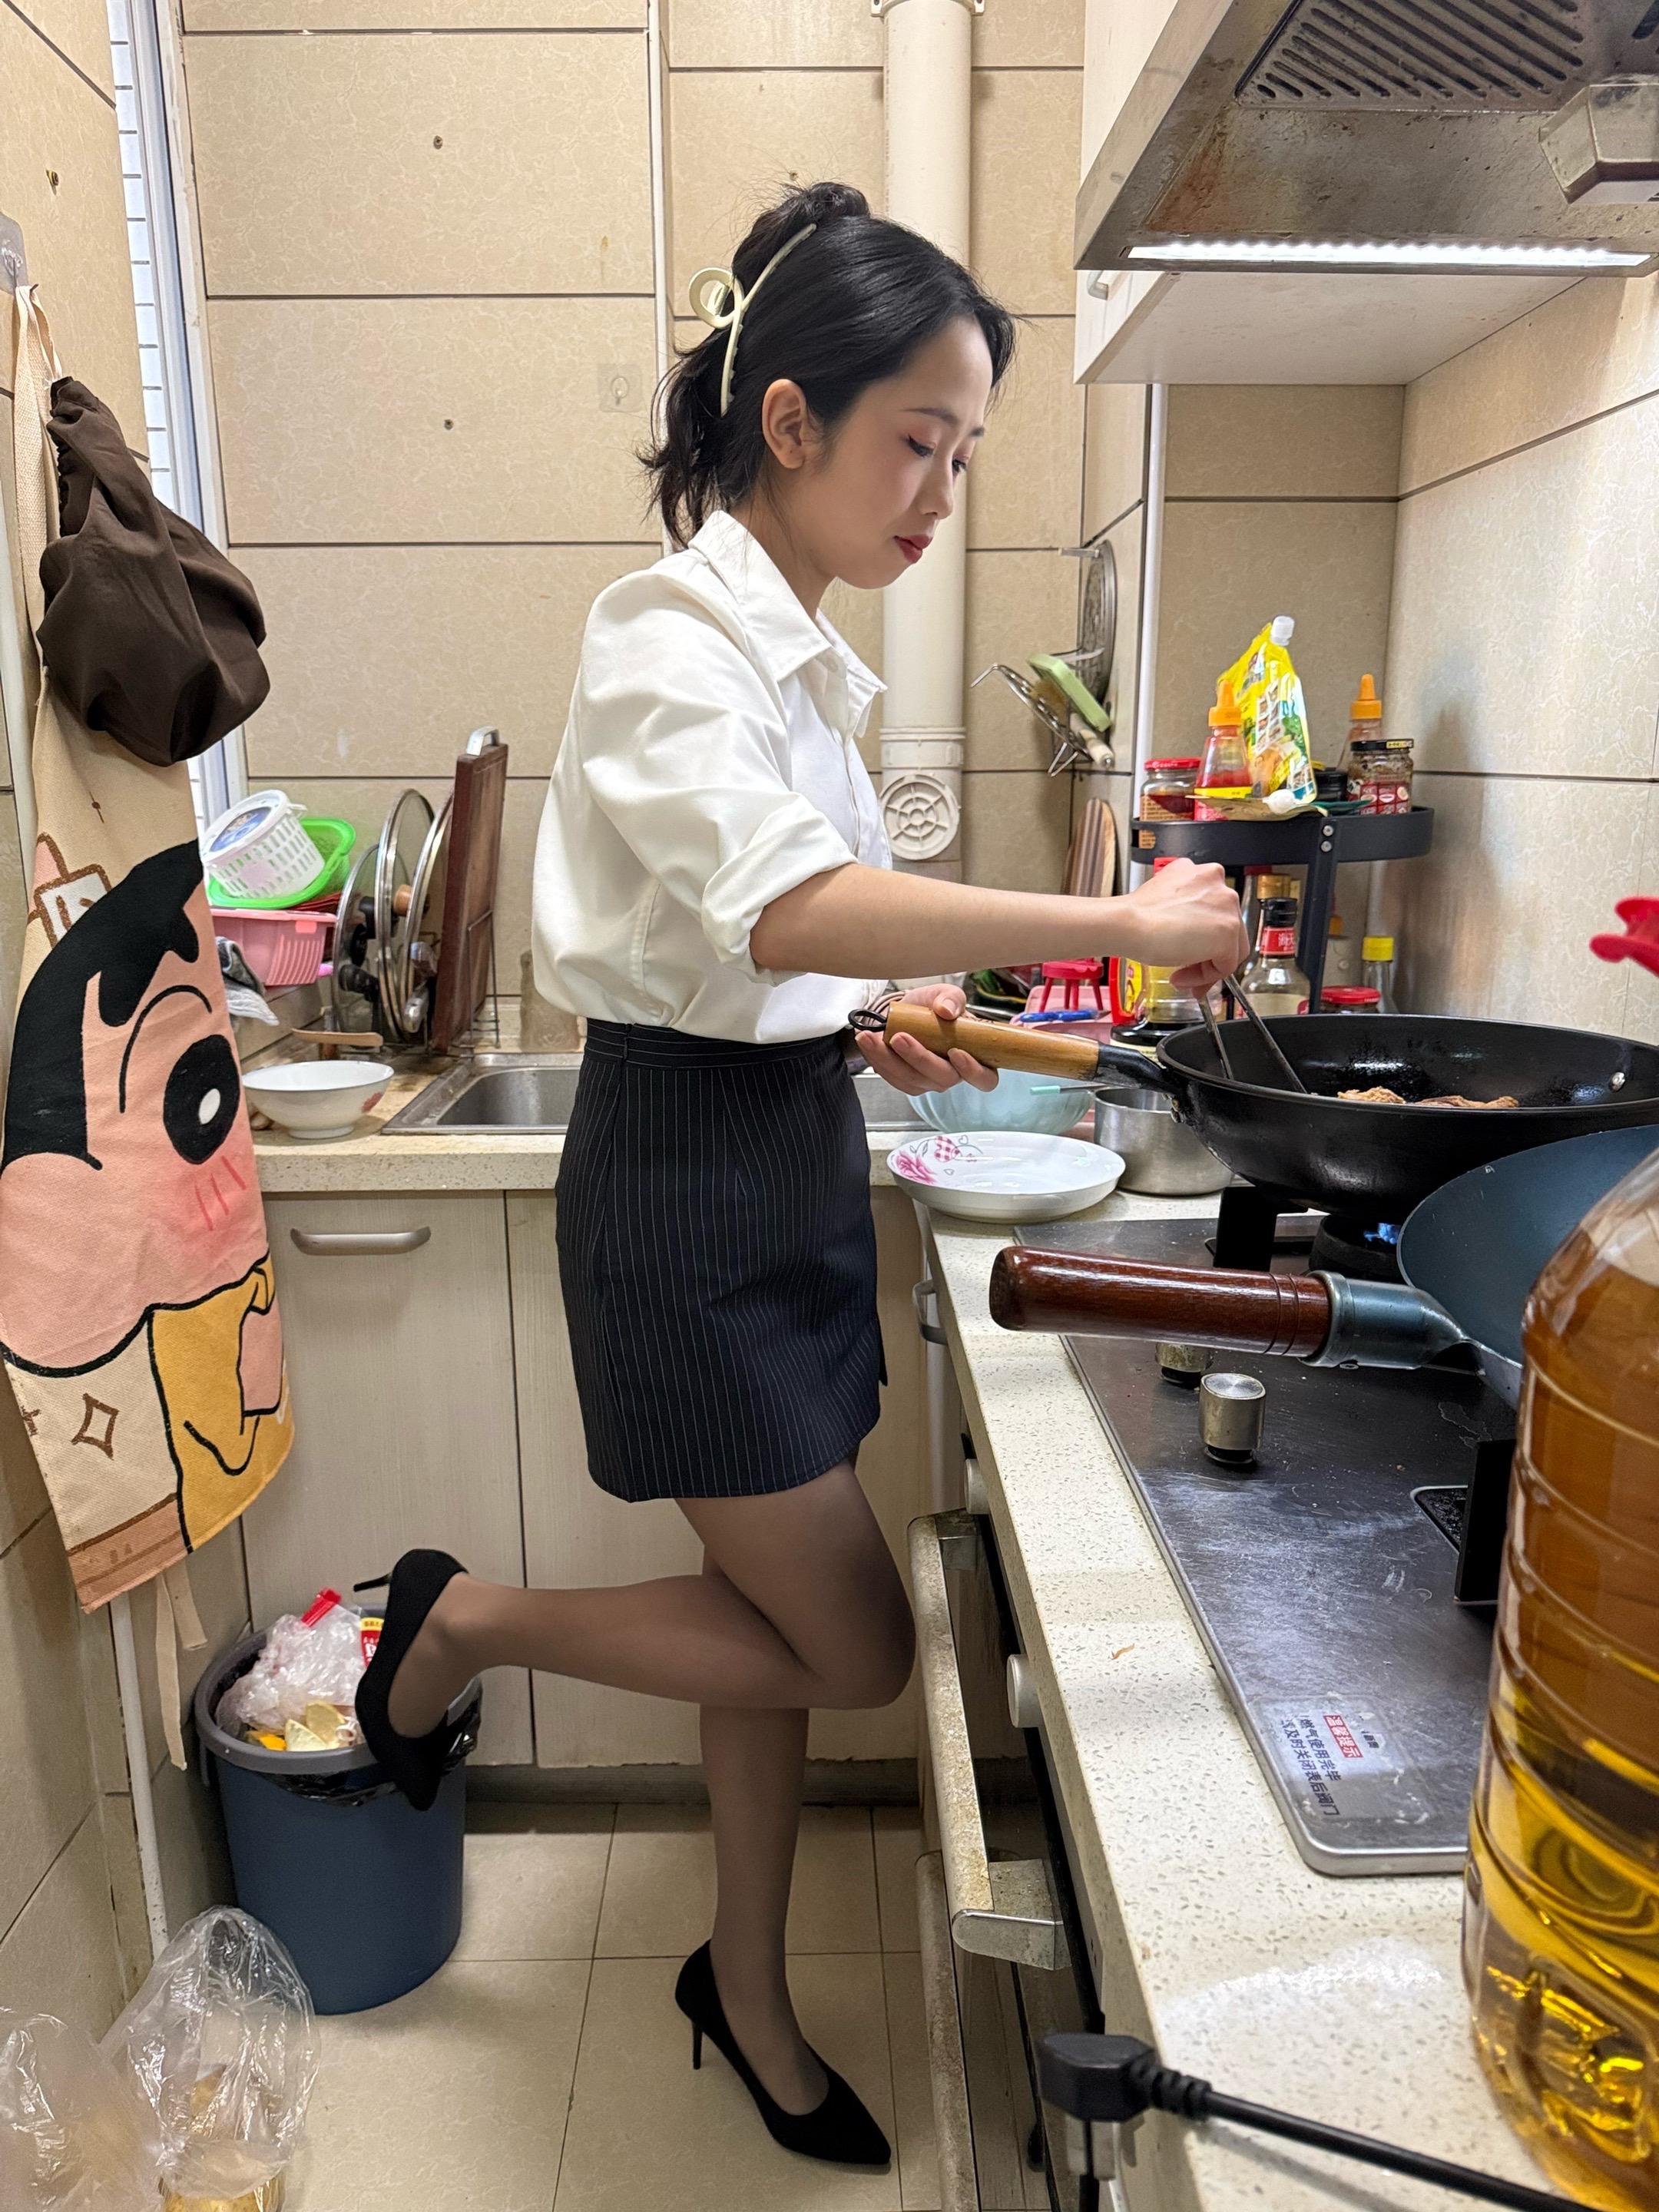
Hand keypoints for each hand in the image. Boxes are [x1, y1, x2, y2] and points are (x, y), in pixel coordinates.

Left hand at [855, 983, 1000, 1096]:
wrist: (905, 1012)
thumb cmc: (931, 1008)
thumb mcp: (943, 994)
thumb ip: (952, 998)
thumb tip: (946, 1010)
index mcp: (975, 1057)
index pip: (985, 1078)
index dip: (973, 1071)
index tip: (955, 1051)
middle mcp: (953, 1074)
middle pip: (943, 1078)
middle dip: (920, 1058)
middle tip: (901, 1037)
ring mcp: (929, 1081)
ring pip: (912, 1079)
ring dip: (890, 1058)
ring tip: (873, 1035)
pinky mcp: (906, 1082)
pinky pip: (893, 1078)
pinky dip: (878, 1059)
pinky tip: (868, 1040)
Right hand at [1121, 858, 1248, 995]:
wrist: (1128, 923)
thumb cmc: (1138, 914)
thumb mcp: (1169, 902)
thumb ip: (1187, 911)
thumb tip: (1194, 935)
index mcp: (1206, 873)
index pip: (1217, 913)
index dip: (1203, 938)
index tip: (1189, 952)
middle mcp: (1221, 884)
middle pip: (1228, 930)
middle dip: (1207, 955)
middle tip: (1187, 971)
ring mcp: (1228, 907)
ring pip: (1230, 948)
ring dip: (1205, 968)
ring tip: (1182, 977)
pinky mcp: (1228, 932)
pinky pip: (1225, 966)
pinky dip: (1204, 977)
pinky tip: (1181, 977)